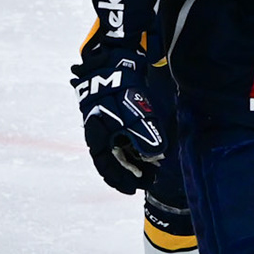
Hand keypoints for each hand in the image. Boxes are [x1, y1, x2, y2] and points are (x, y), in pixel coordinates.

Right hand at [71, 52, 163, 193]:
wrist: (113, 65)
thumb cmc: (119, 91)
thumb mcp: (133, 115)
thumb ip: (144, 136)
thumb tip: (156, 156)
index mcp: (98, 138)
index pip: (106, 168)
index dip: (120, 181)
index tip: (135, 189)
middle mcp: (100, 135)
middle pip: (114, 161)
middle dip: (131, 172)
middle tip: (151, 178)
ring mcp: (107, 126)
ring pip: (120, 150)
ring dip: (135, 160)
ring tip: (153, 165)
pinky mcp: (115, 118)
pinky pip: (124, 139)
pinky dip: (135, 146)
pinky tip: (148, 148)